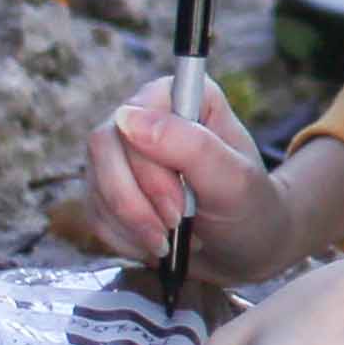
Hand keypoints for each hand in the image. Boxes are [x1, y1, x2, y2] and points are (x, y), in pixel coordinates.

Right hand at [76, 98, 343, 291]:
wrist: (244, 249)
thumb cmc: (249, 208)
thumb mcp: (233, 180)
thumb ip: (190, 146)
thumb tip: (128, 117)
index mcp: (183, 95)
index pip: (134, 116)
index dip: (148, 169)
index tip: (179, 208)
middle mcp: (147, 114)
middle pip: (104, 146)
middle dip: (136, 202)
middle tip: (174, 228)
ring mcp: (123, 152)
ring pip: (95, 181)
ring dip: (131, 224)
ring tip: (170, 240)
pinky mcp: (109, 187)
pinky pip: (93, 211)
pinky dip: (122, 238)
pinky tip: (154, 244)